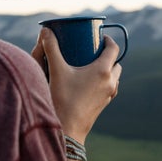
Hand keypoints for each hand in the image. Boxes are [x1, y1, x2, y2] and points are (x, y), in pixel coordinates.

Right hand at [31, 28, 121, 142]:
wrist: (67, 130)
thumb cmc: (62, 99)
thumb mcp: (56, 70)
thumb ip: (51, 49)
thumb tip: (45, 30)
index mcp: (103, 71)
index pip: (113, 49)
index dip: (108, 40)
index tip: (99, 36)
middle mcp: (110, 82)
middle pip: (116, 62)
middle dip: (107, 55)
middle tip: (93, 50)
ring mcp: (109, 95)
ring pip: (114, 76)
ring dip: (107, 69)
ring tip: (90, 66)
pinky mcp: (104, 104)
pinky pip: (109, 88)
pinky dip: (104, 81)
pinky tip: (88, 82)